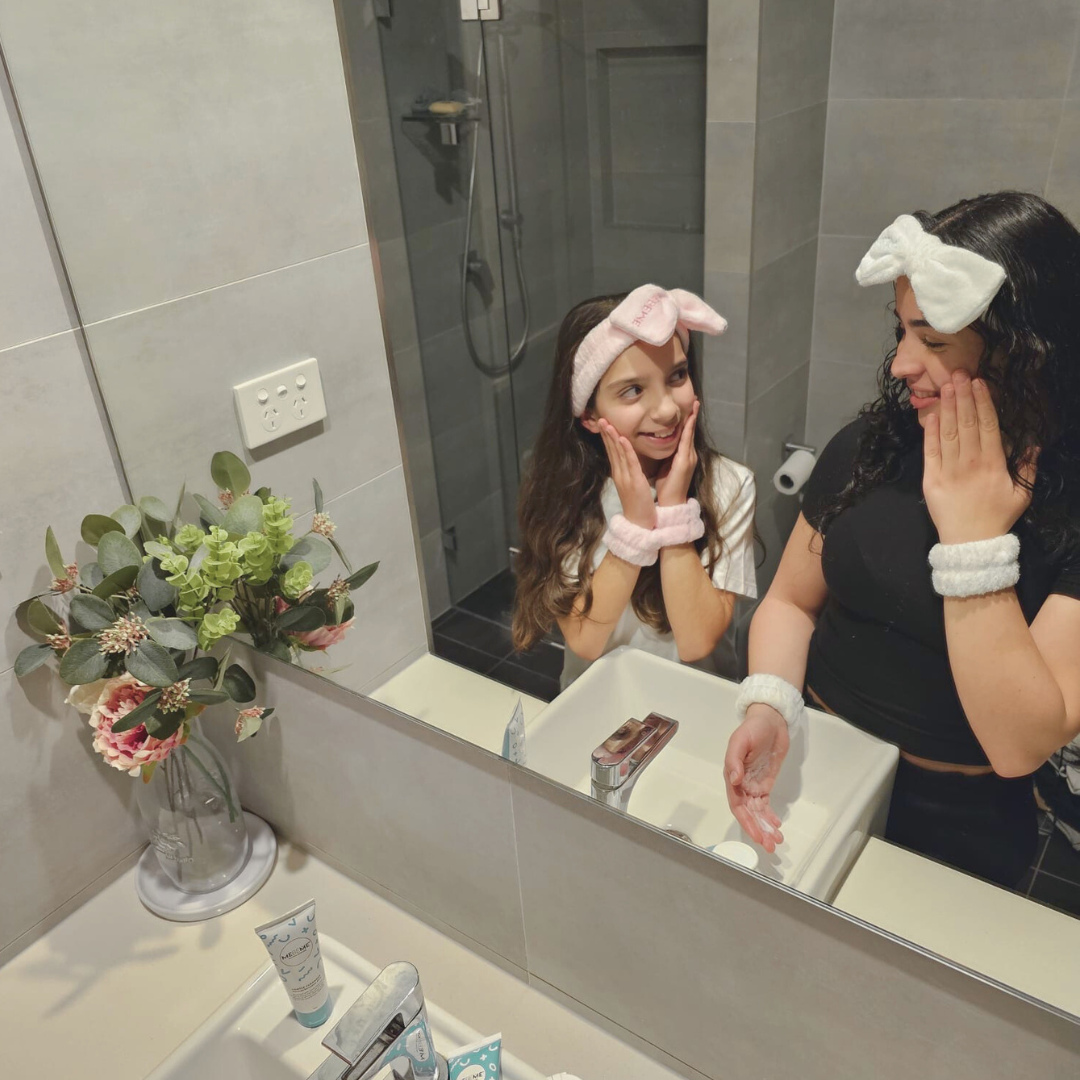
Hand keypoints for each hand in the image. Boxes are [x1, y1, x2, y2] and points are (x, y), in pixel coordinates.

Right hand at [598, 419, 655, 528]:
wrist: (639, 524)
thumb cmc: (638, 505)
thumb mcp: (630, 486)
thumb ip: (628, 472)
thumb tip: (627, 462)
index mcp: (618, 474)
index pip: (611, 452)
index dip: (606, 437)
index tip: (603, 423)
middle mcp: (619, 474)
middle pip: (611, 450)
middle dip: (606, 433)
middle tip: (600, 418)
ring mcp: (625, 477)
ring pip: (618, 453)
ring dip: (612, 437)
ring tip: (607, 423)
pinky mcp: (634, 481)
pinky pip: (630, 463)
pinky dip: (626, 450)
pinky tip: (622, 439)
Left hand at [655, 400, 699, 507]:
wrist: (672, 503)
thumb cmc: (667, 487)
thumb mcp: (666, 466)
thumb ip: (668, 455)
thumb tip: (662, 444)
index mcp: (683, 455)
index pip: (686, 434)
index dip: (687, 420)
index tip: (689, 406)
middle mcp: (689, 454)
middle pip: (691, 430)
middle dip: (693, 414)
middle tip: (695, 399)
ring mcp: (689, 457)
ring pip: (690, 433)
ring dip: (692, 418)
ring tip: (694, 404)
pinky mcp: (685, 461)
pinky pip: (686, 441)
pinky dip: (687, 429)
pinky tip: (688, 419)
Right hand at [724, 704, 788, 851]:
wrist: (770, 720)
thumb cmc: (753, 728)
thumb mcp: (741, 740)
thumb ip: (735, 760)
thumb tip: (734, 780)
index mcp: (733, 776)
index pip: (737, 805)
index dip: (746, 821)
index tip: (757, 835)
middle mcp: (742, 784)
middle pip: (748, 813)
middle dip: (757, 830)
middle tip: (770, 845)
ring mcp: (754, 785)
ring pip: (757, 812)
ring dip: (765, 827)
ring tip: (777, 840)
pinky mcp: (765, 783)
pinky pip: (765, 804)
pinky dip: (770, 817)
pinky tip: (776, 826)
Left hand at [923, 371, 1035, 543]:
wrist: (970, 543)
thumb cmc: (997, 517)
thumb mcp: (1022, 494)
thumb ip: (1027, 467)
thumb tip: (1033, 442)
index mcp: (993, 464)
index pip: (988, 425)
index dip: (983, 402)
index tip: (980, 383)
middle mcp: (969, 463)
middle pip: (967, 423)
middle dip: (964, 396)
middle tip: (959, 373)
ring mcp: (948, 470)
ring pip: (948, 432)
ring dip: (948, 407)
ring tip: (947, 386)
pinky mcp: (930, 478)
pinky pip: (930, 451)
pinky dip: (930, 431)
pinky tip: (931, 414)